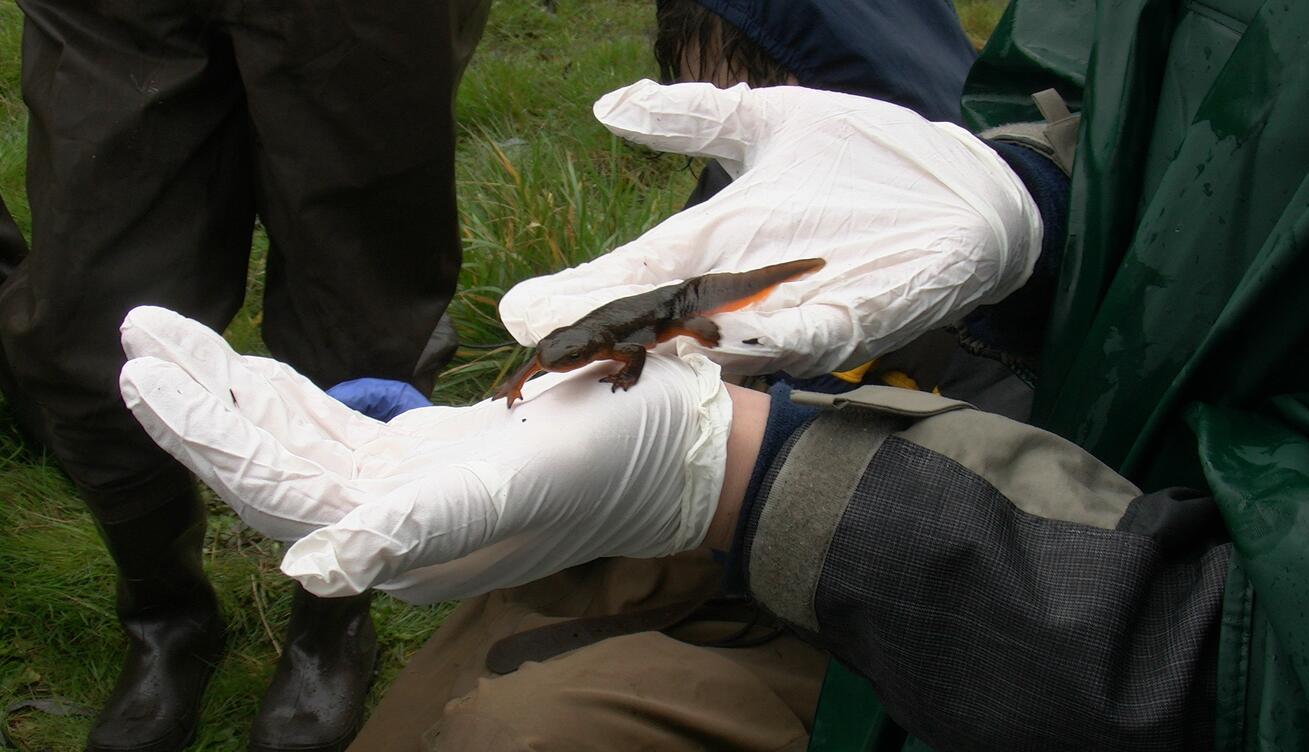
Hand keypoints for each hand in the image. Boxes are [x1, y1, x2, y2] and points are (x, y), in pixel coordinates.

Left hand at [117, 306, 732, 602]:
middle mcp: (395, 522)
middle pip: (273, 466)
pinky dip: (293, 401)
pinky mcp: (433, 457)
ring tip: (172, 340)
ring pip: (301, 444)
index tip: (147, 376)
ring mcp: (412, 489)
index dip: (210, 438)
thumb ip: (417, 528)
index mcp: (406, 541)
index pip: (281, 491)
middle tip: (140, 336)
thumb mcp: (519, 487)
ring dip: (235, 395)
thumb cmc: (614, 461)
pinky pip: (343, 431)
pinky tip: (255, 374)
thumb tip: (309, 569)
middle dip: (203, 406)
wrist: (681, 449)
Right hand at [500, 80, 1041, 376]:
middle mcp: (747, 292)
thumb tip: (606, 105)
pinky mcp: (857, 318)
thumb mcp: (770, 124)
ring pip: (723, 345)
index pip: (633, 275)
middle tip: (543, 345)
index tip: (521, 310)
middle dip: (604, 333)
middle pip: (661, 321)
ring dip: (669, 349)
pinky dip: (769, 342)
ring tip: (609, 348)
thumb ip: (692, 118)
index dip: (580, 294)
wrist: (965, 190)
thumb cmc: (869, 162)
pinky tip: (726, 339)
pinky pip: (808, 339)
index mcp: (718, 248)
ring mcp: (799, 311)